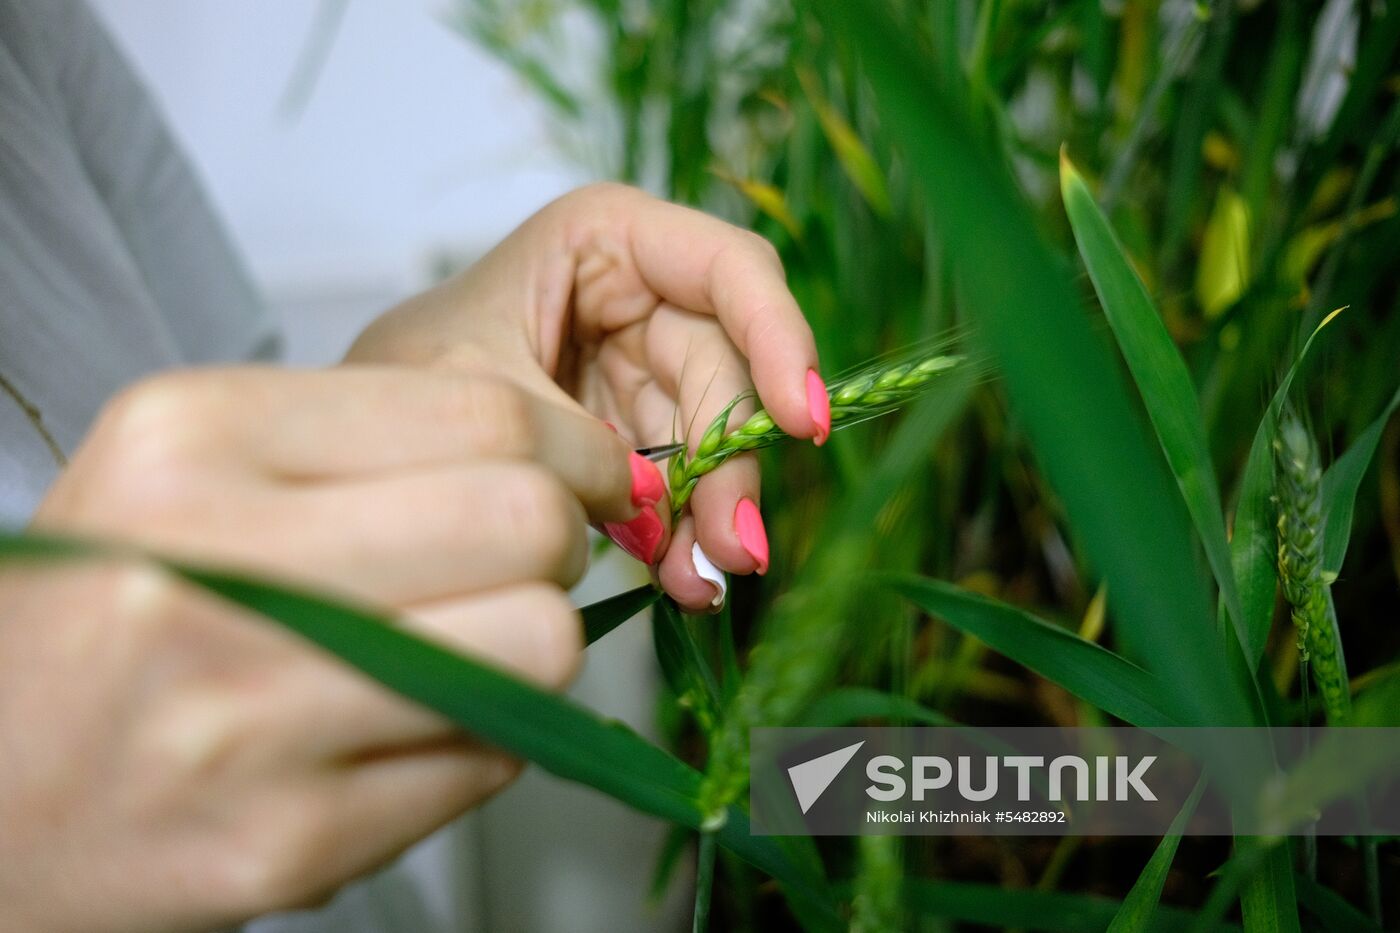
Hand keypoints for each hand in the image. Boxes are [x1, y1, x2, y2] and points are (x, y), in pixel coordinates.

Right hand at [0, 366, 641, 932]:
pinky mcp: (287, 842)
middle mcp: (219, 570)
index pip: (485, 414)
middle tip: (526, 559)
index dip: (573, 446)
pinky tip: (399, 726)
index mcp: (194, 442)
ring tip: (467, 643)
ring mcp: (254, 720)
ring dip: (535, 644)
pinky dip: (477, 738)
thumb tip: (559, 458)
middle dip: (562, 541)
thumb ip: (364, 443)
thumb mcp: (186, 470)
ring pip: (538, 650)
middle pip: (527, 524)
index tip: (586, 472)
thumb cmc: (102, 611)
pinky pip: (488, 763)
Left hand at [348, 183, 828, 611]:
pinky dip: (684, 535)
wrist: (354, 447)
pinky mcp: (638, 439)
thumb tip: (657, 508)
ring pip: (716, 436)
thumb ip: (569, 438)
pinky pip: (683, 483)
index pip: (727, 268)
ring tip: (701, 582)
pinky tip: (681, 581)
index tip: (796, 421)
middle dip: (736, 460)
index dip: (777, 336)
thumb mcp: (473, 389)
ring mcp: (643, 372)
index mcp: (605, 241)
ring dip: (715, 513)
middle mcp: (641, 299)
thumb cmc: (400, 379)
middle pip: (729, 368)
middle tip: (735, 548)